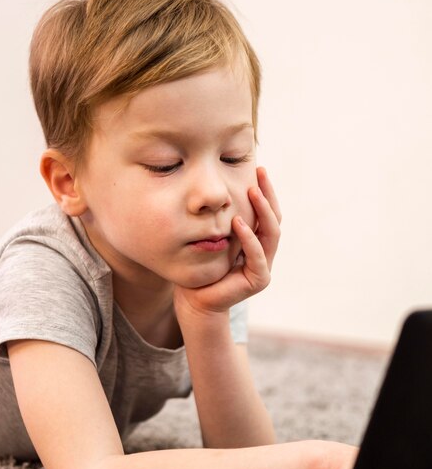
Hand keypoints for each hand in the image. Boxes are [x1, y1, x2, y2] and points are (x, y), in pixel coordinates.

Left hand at [174, 166, 281, 316]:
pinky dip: (249, 238)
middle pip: (274, 218)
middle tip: (260, 173)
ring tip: (252, 191)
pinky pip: (257, 255)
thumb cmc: (200, 267)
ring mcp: (264, 266)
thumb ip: (222, 219)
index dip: (265, 191)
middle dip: (268, 194)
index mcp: (256, 241)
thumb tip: (217, 188)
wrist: (194, 299)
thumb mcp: (213, 237)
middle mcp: (264, 252)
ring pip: (271, 233)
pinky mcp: (258, 279)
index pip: (267, 212)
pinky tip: (239, 222)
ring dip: (262, 211)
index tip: (258, 169)